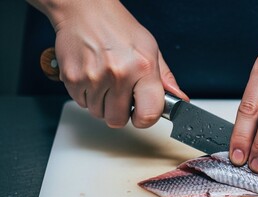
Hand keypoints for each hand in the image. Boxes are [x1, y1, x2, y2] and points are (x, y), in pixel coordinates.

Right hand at [46, 0, 187, 127]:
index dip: (145, 119)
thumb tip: (180, 100)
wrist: (85, 10)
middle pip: (118, 120)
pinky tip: (93, 77)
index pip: (148, 115)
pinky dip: (87, 96)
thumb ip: (165, 79)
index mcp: (143, 68)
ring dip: (103, 104)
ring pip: (98, 114)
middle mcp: (118, 74)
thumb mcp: (150, 49)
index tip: (142, 113)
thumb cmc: (118, 28)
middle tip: (121, 93)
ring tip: (106, 81)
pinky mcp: (72, 79)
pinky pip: (82, 104)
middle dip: (120, 112)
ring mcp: (93, 78)